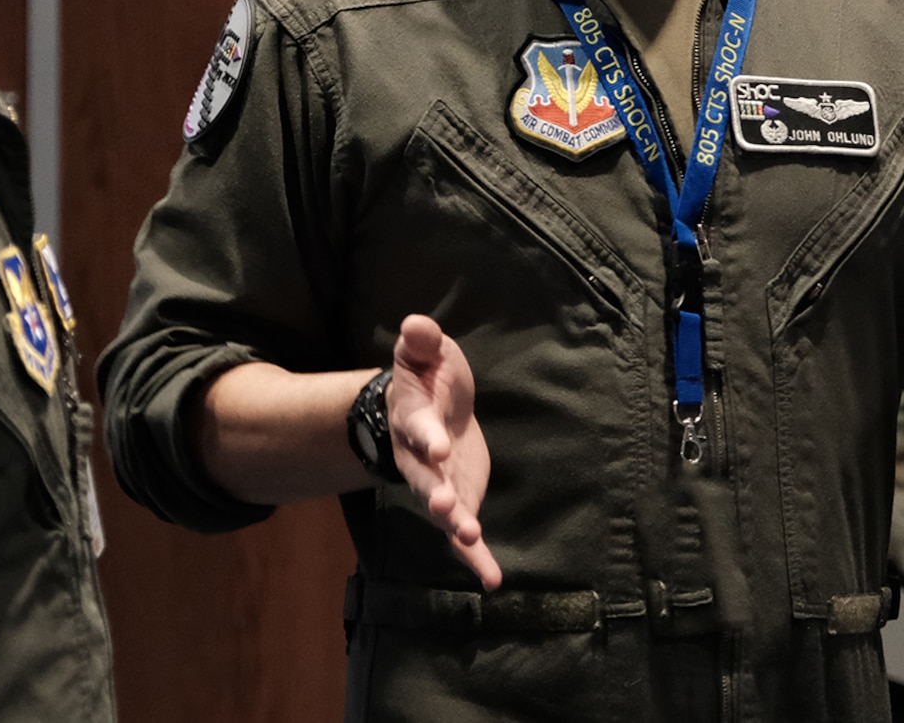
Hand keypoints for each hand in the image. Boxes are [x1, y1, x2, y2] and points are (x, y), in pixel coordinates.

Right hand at [388, 314, 500, 590]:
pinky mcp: (458, 502)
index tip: (436, 446)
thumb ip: (419, 340)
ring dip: (454, 525)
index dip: (426, 437)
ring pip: (442, 510)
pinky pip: (464, 537)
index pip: (418, 428)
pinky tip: (491, 580)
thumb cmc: (427, 377)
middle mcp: (419, 459)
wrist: (429, 409)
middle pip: (423, 479)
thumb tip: (415, 323)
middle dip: (434, 493)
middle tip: (446, 508)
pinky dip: (475, 558)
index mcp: (413, 419)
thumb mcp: (424, 352)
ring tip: (469, 538)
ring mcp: (438, 485)